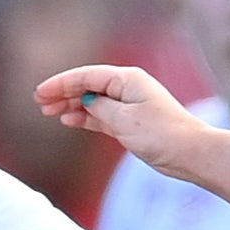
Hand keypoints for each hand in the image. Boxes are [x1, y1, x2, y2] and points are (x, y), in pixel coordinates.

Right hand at [35, 64, 202, 171]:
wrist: (189, 153)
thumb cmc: (162, 134)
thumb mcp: (124, 120)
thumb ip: (100, 107)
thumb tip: (87, 101)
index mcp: (127, 79)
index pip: (86, 76)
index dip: (61, 83)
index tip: (40, 93)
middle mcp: (128, 87)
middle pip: (88, 86)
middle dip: (63, 93)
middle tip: (40, 104)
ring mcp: (129, 104)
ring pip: (93, 101)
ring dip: (71, 105)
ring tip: (50, 112)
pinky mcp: (131, 122)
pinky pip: (102, 115)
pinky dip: (85, 117)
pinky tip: (69, 120)